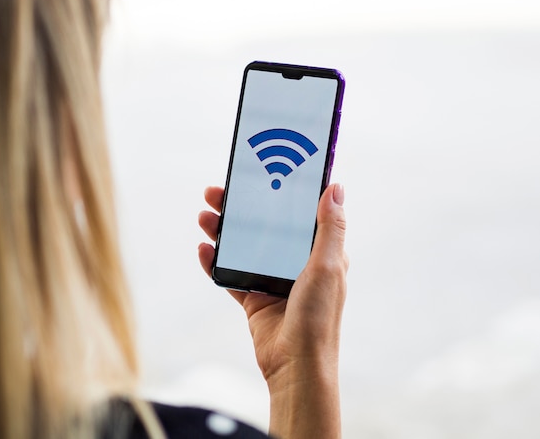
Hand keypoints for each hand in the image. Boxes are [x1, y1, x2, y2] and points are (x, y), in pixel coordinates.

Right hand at [198, 184, 347, 437]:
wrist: (295, 366)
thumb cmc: (318, 317)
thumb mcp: (328, 266)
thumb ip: (331, 228)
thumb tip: (336, 186)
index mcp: (319, 253)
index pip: (296, 214)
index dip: (277, 194)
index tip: (258, 174)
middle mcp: (295, 264)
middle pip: (263, 228)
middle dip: (239, 209)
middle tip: (216, 192)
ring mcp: (272, 281)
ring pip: (243, 247)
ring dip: (223, 231)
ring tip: (203, 216)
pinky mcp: (254, 299)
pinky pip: (230, 275)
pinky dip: (215, 262)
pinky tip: (203, 249)